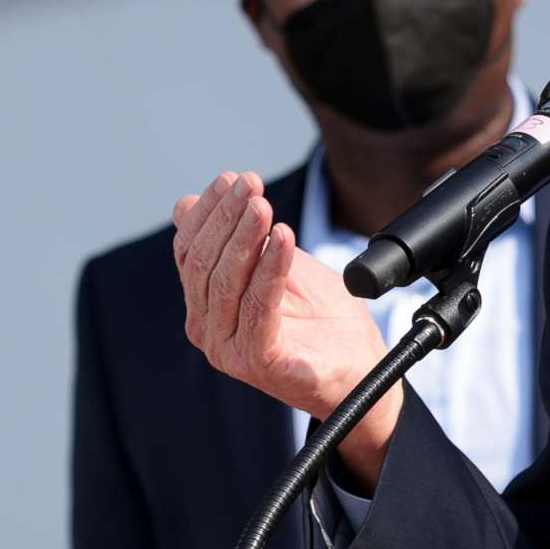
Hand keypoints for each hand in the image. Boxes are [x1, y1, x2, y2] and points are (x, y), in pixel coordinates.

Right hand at [172, 171, 402, 487]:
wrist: (362, 370)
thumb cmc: (323, 321)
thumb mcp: (279, 266)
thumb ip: (242, 238)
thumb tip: (186, 202)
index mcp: (206, 305)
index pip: (190, 250)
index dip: (209, 212)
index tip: (233, 178)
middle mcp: (209, 329)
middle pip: (203, 264)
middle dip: (226, 217)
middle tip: (250, 184)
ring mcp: (230, 349)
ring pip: (226, 282)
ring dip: (245, 236)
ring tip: (263, 205)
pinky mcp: (259, 361)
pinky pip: (259, 307)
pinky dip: (270, 268)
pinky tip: (283, 239)